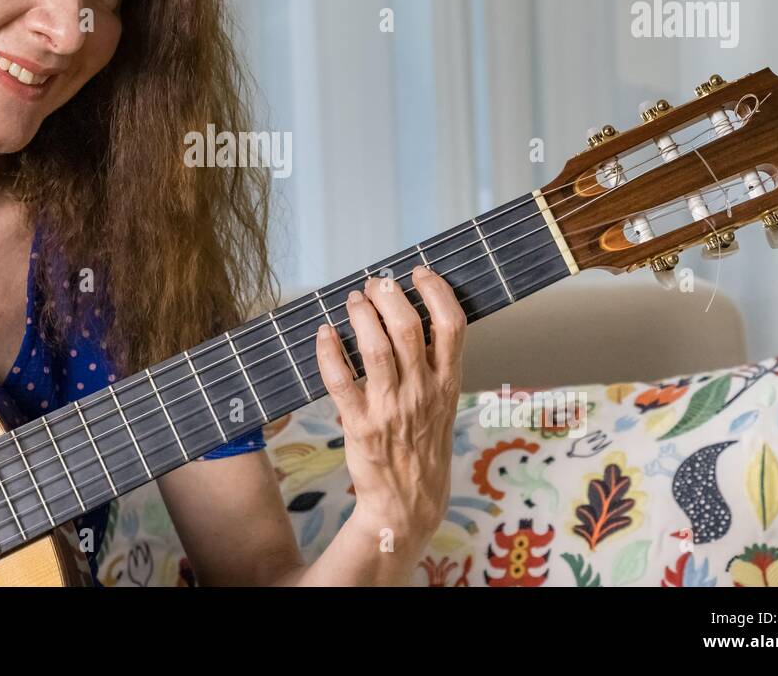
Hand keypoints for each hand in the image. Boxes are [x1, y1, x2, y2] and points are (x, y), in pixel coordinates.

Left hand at [314, 266, 464, 556]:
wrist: (408, 505)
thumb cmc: (424, 446)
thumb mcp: (444, 405)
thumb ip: (436, 364)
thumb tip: (418, 314)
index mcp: (448, 384)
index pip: (453, 326)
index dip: (436, 291)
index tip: (419, 272)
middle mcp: (423, 393)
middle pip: (408, 328)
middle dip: (389, 295)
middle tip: (376, 283)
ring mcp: (391, 409)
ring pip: (374, 348)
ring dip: (360, 315)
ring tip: (352, 301)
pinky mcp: (360, 425)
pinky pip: (340, 379)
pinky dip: (329, 350)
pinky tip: (325, 333)